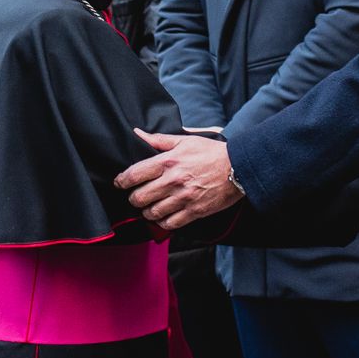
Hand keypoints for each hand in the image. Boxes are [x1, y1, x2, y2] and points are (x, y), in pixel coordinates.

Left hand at [117, 131, 243, 228]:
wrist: (238, 167)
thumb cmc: (211, 152)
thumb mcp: (185, 141)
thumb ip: (159, 140)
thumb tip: (138, 134)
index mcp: (168, 161)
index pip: (135, 174)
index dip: (122, 181)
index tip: (120, 183)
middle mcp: (173, 180)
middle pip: (139, 197)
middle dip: (134, 199)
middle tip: (136, 197)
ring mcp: (184, 198)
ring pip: (152, 212)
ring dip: (147, 212)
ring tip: (149, 207)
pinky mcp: (194, 211)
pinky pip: (170, 223)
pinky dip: (163, 222)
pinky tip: (164, 216)